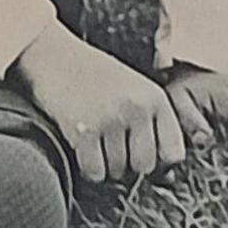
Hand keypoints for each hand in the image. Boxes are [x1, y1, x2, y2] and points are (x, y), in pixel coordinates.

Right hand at [11, 24, 188, 186]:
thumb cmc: (94, 76)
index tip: (141, 154)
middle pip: (144, 166)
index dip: (158, 161)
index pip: (174, 152)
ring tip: (95, 141)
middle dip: (128, 165)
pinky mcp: (85, 131)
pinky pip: (94, 172)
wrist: (53, 55)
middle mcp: (137, 109)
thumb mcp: (135, 88)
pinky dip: (87, 167)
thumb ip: (152, 120)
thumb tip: (164, 171)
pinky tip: (82, 148)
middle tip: (112, 148)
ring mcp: (111, 120)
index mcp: (155, 98)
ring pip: (118, 172)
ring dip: (105, 165)